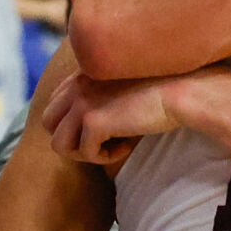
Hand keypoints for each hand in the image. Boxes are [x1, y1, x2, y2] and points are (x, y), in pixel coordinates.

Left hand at [44, 70, 177, 162]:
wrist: (181, 91)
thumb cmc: (163, 90)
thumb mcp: (122, 88)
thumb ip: (101, 96)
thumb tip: (92, 126)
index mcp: (82, 73)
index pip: (55, 106)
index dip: (74, 125)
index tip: (104, 128)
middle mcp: (76, 85)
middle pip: (49, 125)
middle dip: (73, 140)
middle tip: (104, 142)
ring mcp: (81, 102)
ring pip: (60, 144)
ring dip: (87, 152)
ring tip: (114, 146)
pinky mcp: (93, 121)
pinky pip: (86, 153)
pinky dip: (106, 156)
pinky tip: (128, 145)